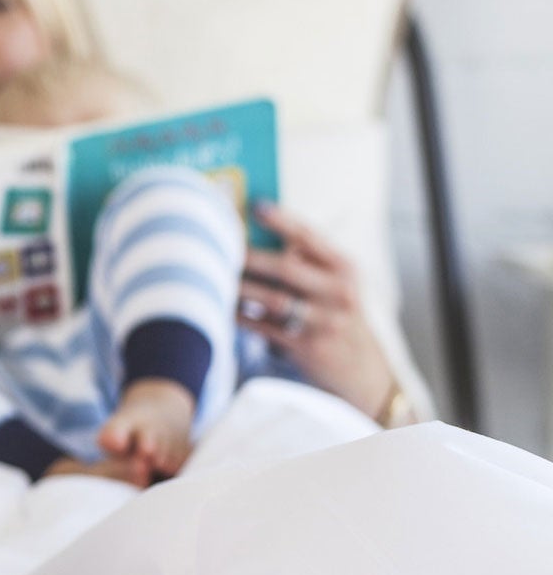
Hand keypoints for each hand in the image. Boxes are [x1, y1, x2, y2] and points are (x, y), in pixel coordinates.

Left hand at [237, 201, 396, 418]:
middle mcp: (339, 292)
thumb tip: (255, 236)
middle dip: (250, 256)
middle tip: (219, 246)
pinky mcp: (308, 346)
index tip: (255, 205)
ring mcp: (324, 321)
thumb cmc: (336, 317)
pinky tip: (221, 307)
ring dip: (240, 288)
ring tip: (213, 276)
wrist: (361, 369)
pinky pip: (265, 328)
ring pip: (273, 300)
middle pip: (287, 267)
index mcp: (345, 269)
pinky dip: (241, 316)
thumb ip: (306, 263)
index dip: (282, 220)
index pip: (311, 238)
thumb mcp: (335, 286)